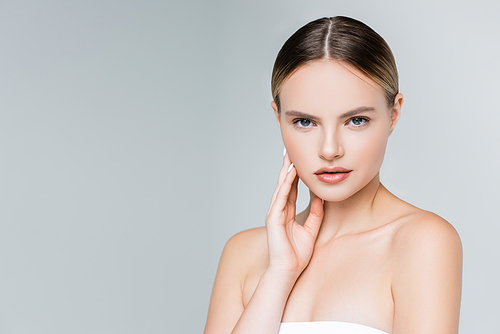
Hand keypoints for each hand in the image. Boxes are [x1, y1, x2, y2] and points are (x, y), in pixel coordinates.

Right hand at [265, 152, 323, 277]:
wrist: (288, 271)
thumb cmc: (297, 255)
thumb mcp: (312, 229)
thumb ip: (315, 213)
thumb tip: (320, 198)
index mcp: (286, 212)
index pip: (291, 189)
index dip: (294, 175)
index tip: (298, 160)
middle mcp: (278, 210)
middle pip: (284, 185)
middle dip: (287, 168)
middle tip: (290, 151)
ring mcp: (274, 214)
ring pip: (281, 188)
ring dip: (286, 173)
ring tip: (290, 158)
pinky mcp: (273, 219)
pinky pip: (280, 198)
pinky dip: (285, 186)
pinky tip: (290, 175)